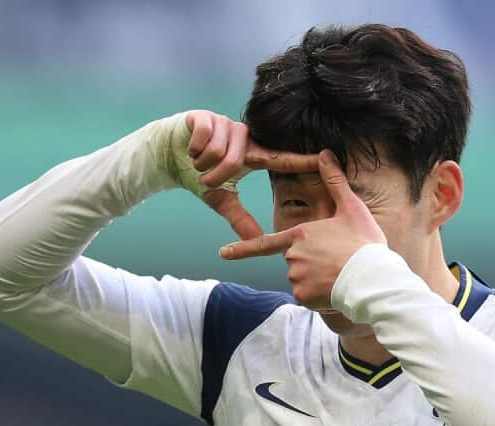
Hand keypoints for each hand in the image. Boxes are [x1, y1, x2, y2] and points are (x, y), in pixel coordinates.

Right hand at [183, 110, 319, 241]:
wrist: (168, 154)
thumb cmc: (199, 173)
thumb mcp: (220, 198)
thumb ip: (239, 218)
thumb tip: (257, 240)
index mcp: (252, 155)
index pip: (281, 158)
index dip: (302, 159)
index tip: (326, 157)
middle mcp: (244, 137)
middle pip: (234, 162)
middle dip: (213, 176)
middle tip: (204, 178)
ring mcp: (226, 124)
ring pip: (217, 152)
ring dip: (201, 164)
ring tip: (197, 161)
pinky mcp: (207, 117)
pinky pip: (203, 138)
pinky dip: (192, 150)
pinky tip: (190, 148)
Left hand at [218, 150, 387, 308]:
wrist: (372, 278)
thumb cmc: (363, 243)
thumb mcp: (351, 208)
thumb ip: (335, 182)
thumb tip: (325, 153)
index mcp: (299, 234)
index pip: (264, 243)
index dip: (242, 249)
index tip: (223, 253)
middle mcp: (292, 255)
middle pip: (296, 262)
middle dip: (313, 264)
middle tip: (338, 261)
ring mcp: (295, 277)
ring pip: (302, 280)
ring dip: (317, 281)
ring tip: (340, 275)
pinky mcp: (303, 296)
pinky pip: (308, 297)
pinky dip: (320, 296)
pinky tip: (336, 289)